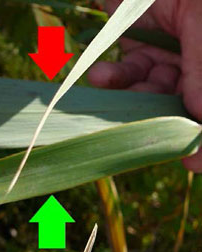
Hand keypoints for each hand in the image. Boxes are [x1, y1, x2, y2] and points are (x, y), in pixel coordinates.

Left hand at [87, 0, 201, 171]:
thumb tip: (199, 117)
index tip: (192, 160)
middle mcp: (196, 67)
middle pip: (181, 107)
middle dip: (161, 120)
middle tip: (142, 133)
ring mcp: (167, 61)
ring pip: (149, 95)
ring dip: (130, 99)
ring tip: (110, 88)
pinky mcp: (138, 52)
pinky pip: (126, 74)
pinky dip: (110, 78)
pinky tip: (98, 75)